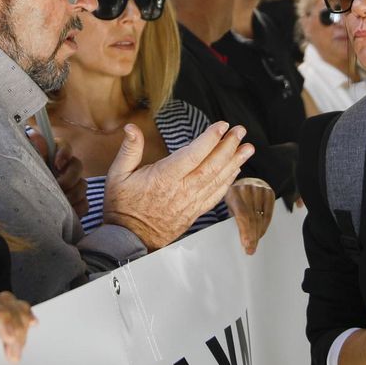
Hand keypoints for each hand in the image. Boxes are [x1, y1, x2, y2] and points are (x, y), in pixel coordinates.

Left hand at [27, 131, 87, 216]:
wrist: (17, 203)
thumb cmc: (20, 175)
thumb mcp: (23, 162)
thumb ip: (32, 150)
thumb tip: (36, 136)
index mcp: (52, 154)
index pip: (64, 146)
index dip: (64, 153)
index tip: (57, 165)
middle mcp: (64, 168)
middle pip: (77, 166)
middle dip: (69, 178)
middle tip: (58, 187)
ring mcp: (72, 185)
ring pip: (82, 186)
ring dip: (72, 195)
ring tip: (59, 203)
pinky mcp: (75, 202)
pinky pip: (84, 204)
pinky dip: (77, 208)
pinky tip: (66, 212)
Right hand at [103, 122, 254, 248]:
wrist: (128, 239)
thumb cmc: (123, 206)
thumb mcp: (118, 175)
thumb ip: (129, 150)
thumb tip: (131, 128)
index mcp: (164, 178)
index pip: (192, 155)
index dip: (210, 139)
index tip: (222, 126)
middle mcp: (181, 190)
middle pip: (211, 166)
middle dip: (228, 147)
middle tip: (240, 131)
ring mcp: (190, 203)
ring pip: (217, 181)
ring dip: (234, 163)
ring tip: (247, 148)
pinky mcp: (194, 212)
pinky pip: (215, 196)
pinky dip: (228, 182)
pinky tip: (235, 170)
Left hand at [225, 177, 275, 254]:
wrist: (246, 180)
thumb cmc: (235, 196)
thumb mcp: (228, 204)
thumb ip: (232, 217)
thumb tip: (240, 239)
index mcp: (233, 192)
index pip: (242, 215)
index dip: (245, 231)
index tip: (247, 245)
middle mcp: (247, 189)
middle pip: (252, 218)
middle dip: (252, 236)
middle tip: (250, 249)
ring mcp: (259, 189)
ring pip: (260, 217)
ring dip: (258, 233)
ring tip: (254, 244)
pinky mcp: (268, 192)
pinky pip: (268, 214)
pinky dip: (265, 225)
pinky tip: (260, 233)